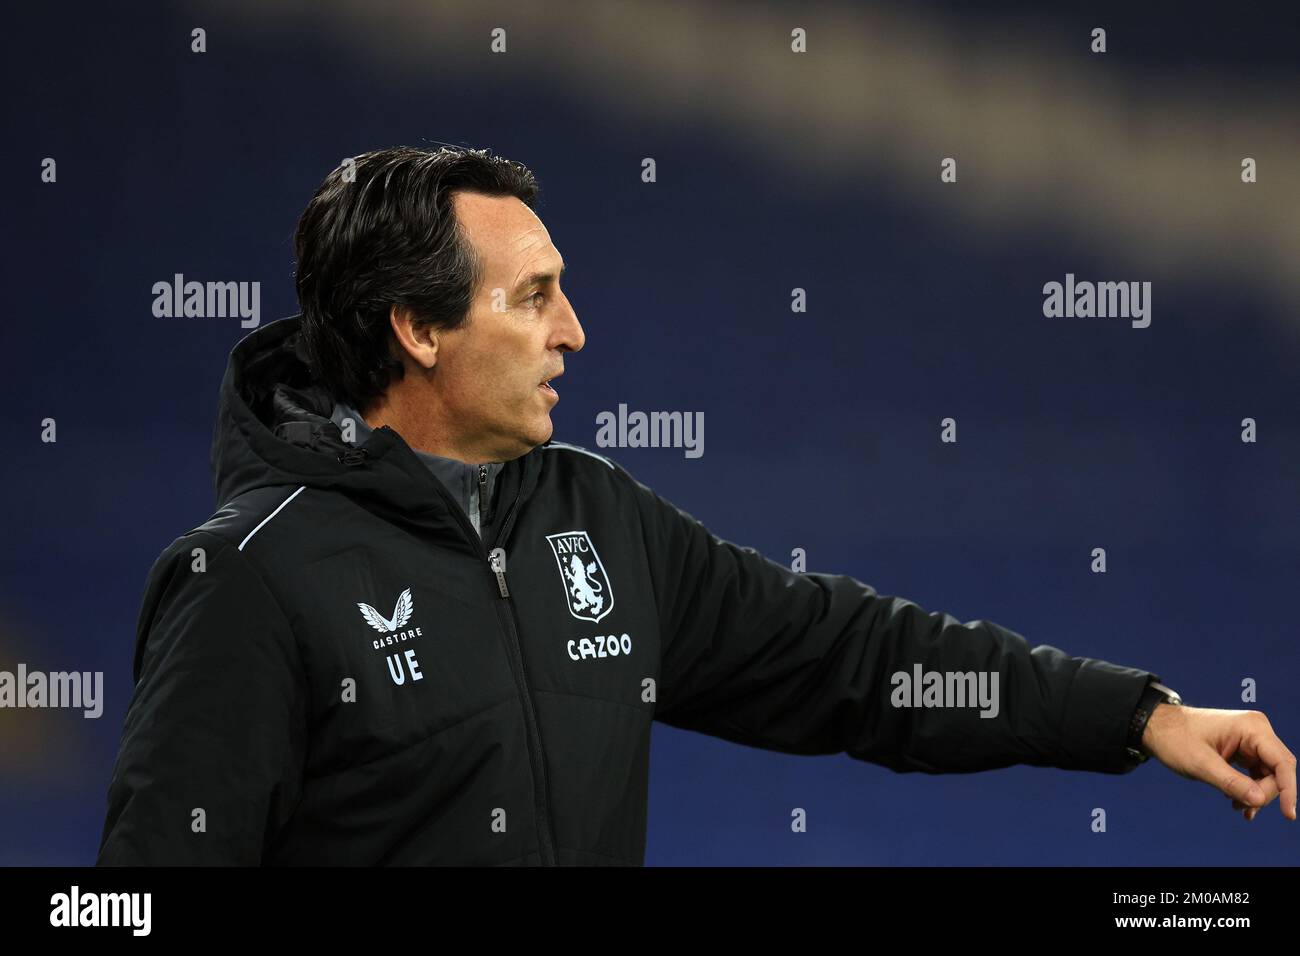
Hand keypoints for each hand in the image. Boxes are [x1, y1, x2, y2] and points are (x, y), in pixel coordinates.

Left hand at [1140, 704, 1296, 821]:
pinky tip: (1237, 803)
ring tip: (1235, 807)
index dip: (1288, 790)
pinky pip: (1256, 773)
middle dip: (1264, 794)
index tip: (1288, 815)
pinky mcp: (1243, 748)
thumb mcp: (1200, 764)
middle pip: (1277, 770)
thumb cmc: (1174, 739)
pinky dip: (1249, 789)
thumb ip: (1231, 782)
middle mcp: (1256, 730)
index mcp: (1251, 727)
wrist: (1155, 727)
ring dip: (1256, 794)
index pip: (1282, 763)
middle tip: (1241, 808)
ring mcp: (1250, 739)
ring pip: (1268, 774)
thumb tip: (1260, 799)